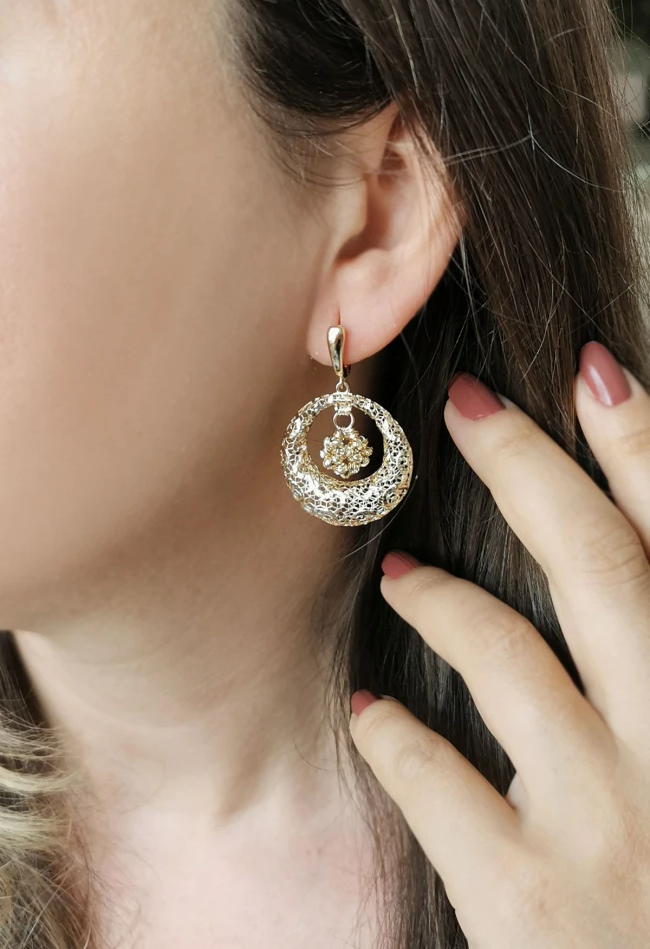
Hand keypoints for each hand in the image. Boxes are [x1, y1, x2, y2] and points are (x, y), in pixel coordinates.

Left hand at [349, 341, 649, 948]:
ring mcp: (607, 822)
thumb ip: (646, 664)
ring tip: (402, 571)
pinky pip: (438, 781)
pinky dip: (395, 735)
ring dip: (445, 599)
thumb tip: (618, 582)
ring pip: (509, 657)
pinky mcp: (530, 899)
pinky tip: (371, 709)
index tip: (592, 371)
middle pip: (601, 568)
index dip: (642, 446)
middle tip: (471, 403)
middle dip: (533, 467)